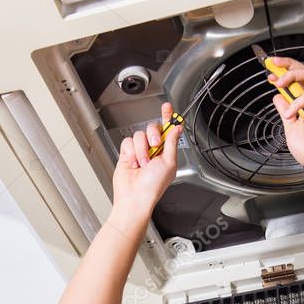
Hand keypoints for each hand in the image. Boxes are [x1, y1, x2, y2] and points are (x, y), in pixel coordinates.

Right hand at [111, 101, 181, 220]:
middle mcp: (153, 150)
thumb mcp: (169, 162)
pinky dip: (130, 153)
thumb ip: (172, 143)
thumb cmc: (153, 186)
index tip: (167, 107)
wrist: (135, 196)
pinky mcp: (127, 154)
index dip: (167, 117)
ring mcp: (139, 152)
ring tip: (142, 164)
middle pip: (152, 128)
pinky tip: (133, 164)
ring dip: (141, 150)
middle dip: (153, 136)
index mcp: (166, 152)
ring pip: (139, 135)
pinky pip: (127, 142)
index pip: (168, 129)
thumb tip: (177, 128)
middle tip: (154, 147)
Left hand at [267, 57, 303, 171]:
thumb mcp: (289, 127)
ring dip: (291, 75)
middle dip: (287, 64)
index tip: (269, 71)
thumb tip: (277, 97)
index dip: (283, 73)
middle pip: (303, 72)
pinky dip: (297, 103)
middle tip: (273, 64)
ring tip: (278, 82)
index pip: (296, 81)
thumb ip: (284, 110)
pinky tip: (290, 114)